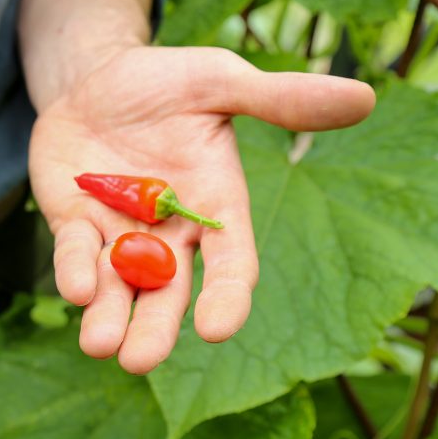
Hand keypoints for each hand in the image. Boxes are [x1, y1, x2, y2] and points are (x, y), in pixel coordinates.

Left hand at [29, 46, 374, 373]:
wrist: (97, 78)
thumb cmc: (168, 83)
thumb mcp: (220, 81)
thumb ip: (278, 99)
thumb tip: (363, 96)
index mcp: (215, 207)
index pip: (230, 263)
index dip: (226, 297)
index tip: (216, 329)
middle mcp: (169, 233)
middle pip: (167, 293)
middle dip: (154, 329)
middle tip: (139, 361)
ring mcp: (119, 233)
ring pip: (117, 288)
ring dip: (108, 318)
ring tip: (99, 346)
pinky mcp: (75, 223)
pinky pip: (75, 254)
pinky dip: (74, 272)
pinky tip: (75, 291)